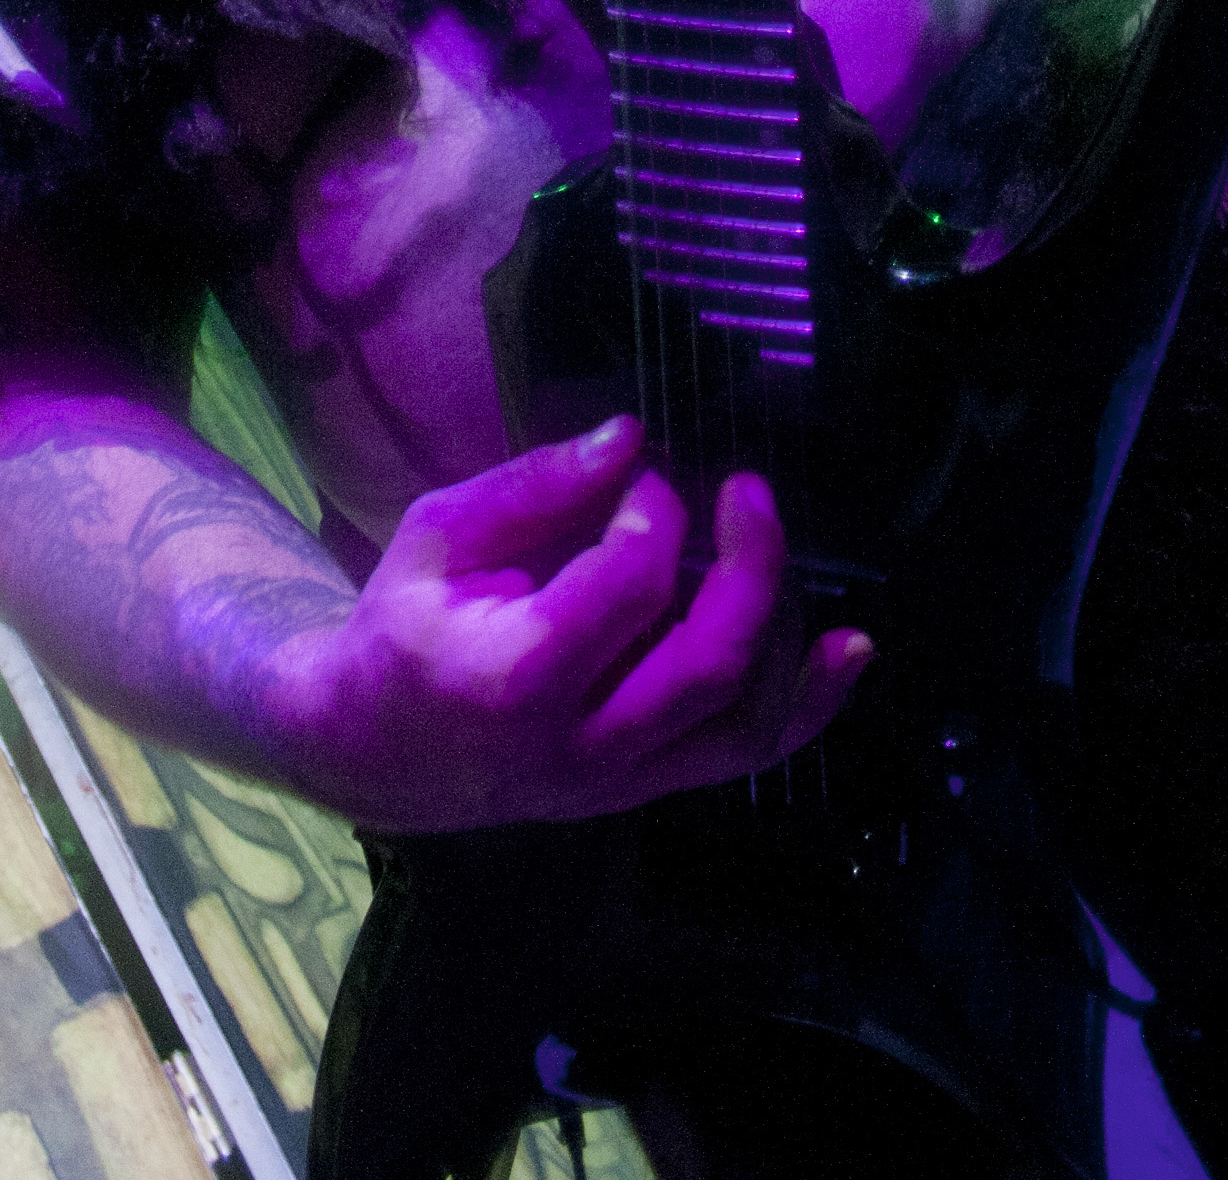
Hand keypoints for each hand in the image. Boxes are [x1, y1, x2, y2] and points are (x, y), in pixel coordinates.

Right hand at [279, 415, 867, 829]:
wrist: (378, 753)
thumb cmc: (405, 629)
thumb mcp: (437, 536)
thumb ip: (533, 487)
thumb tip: (630, 437)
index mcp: (516, 676)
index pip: (628, 589)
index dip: (655, 513)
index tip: (646, 470)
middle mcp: (581, 746)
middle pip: (708, 664)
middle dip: (750, 565)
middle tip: (746, 488)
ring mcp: (622, 783)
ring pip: (745, 723)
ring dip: (785, 627)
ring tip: (769, 540)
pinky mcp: (647, 790)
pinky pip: (746, 755)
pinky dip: (809, 704)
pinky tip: (849, 648)